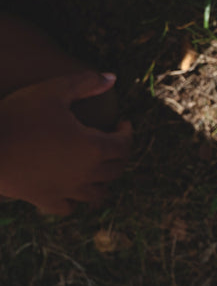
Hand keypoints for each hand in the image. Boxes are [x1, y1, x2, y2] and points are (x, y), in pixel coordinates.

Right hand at [0, 72, 131, 214]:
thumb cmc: (19, 115)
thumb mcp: (53, 90)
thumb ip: (85, 82)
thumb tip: (111, 78)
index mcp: (92, 147)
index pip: (124, 145)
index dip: (127, 133)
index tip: (121, 123)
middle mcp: (84, 173)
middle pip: (115, 170)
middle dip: (119, 155)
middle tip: (112, 143)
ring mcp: (64, 189)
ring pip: (96, 193)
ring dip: (103, 180)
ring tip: (97, 167)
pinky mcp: (43, 200)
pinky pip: (67, 207)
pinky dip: (74, 200)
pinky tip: (71, 188)